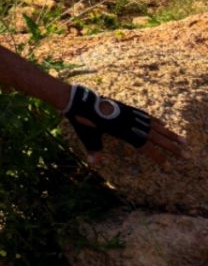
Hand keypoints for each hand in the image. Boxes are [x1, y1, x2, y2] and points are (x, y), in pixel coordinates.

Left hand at [63, 84, 184, 164]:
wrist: (80, 101)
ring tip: (182, 140)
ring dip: (169, 134)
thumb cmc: (82, 120)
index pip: (144, 146)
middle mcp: (129, 122)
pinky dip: (156, 122)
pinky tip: (162, 125)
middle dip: (171, 146)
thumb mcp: (87, 136)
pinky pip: (145, 116)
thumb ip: (94, 149)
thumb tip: (94, 163)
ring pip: (154, 125)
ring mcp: (129, 114)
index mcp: (122, 131)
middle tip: (185, 154)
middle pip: (155, 136)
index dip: (157, 156)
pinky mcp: (126, 108)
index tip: (167, 165)